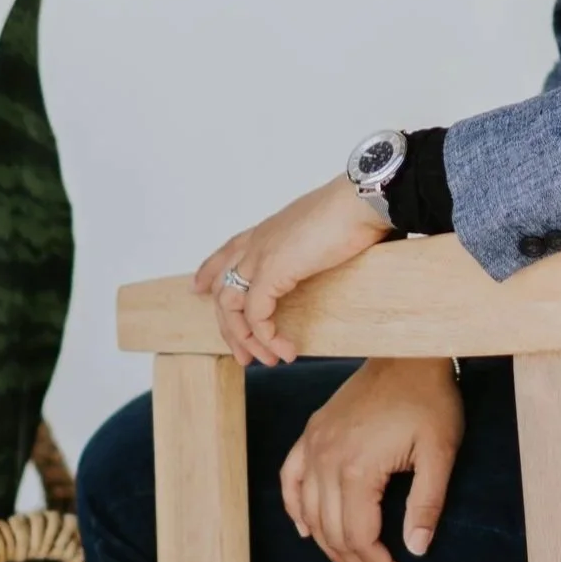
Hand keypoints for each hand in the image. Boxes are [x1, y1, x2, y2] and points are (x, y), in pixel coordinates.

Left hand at [194, 175, 389, 364]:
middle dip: (230, 328)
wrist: (362, 201)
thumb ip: (313, 248)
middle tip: (243, 356)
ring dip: (247, 339)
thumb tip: (326, 258)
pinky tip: (284, 350)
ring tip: (268, 360)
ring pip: (231, 307)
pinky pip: (256, 314)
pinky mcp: (271, 271)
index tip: (198, 288)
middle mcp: (257, 242)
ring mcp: (260, 256)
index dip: (209, 271)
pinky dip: (267, 337)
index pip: (227, 251)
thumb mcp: (324, 233)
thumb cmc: (354, 213)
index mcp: (268, 231)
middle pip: (223, 290)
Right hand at [280, 358, 463, 561]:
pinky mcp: (311, 433)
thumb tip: (417, 549)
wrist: (409, 352)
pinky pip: (290, 478)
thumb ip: (427, 504)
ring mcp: (313, 444)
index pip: (358, 536)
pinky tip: (307, 530)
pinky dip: (295, 509)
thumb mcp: (441, 453)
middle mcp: (325, 459)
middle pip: (332, 532)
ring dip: (329, 546)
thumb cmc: (430, 400)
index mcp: (356, 468)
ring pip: (309, 513)